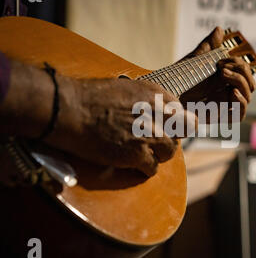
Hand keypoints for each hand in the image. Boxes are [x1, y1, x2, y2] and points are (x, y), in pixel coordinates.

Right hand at [46, 77, 189, 176]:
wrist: (70, 110)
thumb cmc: (91, 97)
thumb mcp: (127, 88)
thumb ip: (148, 100)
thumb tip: (159, 111)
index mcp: (156, 94)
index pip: (182, 111)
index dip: (175, 122)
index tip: (168, 128)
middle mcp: (157, 113)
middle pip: (182, 132)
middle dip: (170, 137)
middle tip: (158, 141)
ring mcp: (149, 135)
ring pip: (169, 152)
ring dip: (158, 154)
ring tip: (143, 153)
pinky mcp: (137, 155)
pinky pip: (152, 168)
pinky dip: (144, 169)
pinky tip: (133, 164)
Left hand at [179, 26, 255, 121]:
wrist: (168, 94)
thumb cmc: (180, 78)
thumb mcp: (196, 59)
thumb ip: (209, 46)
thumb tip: (219, 29)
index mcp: (226, 78)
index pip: (246, 72)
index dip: (240, 64)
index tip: (221, 61)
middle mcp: (228, 91)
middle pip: (250, 83)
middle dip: (242, 71)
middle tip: (222, 68)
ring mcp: (225, 104)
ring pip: (248, 96)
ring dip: (241, 82)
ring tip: (224, 74)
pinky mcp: (221, 116)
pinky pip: (240, 114)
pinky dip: (241, 103)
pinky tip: (232, 92)